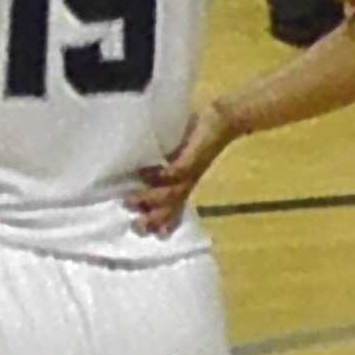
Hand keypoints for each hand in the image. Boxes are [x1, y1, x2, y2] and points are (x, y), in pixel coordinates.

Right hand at [126, 96, 244, 235]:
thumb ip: (169, 159)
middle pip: (171, 206)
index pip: (174, 206)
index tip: (151, 234)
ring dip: (151, 200)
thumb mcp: (182, 150)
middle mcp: (188, 180)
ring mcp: (191, 170)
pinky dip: (159, 176)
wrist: (225, 120)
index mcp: (186, 181)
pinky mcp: (192, 157)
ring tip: (129, 200)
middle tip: (136, 227)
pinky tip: (143, 173)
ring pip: (171, 193)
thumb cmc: (200, 132)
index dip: (164, 221)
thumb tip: (142, 165)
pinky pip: (175, 171)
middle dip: (154, 218)